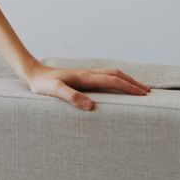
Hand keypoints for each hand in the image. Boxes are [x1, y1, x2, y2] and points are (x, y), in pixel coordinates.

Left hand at [24, 64, 151, 110]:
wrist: (32, 73)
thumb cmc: (42, 84)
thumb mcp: (54, 91)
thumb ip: (71, 97)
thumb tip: (90, 106)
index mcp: (84, 77)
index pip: (112, 81)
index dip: (129, 87)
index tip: (143, 94)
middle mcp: (87, 73)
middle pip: (116, 74)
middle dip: (132, 82)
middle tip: (148, 91)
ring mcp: (85, 74)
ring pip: (111, 74)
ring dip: (126, 80)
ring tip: (137, 88)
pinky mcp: (81, 77)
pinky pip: (104, 76)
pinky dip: (116, 80)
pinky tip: (115, 87)